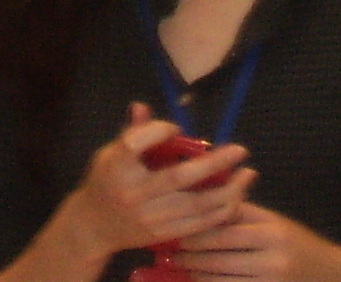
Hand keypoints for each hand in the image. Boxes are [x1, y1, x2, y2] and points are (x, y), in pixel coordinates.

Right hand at [56, 106, 251, 262]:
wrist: (93, 226)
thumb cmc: (105, 180)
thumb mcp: (110, 153)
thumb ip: (132, 132)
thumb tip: (141, 106)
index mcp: (117, 167)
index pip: (136, 144)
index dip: (158, 132)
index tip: (176, 127)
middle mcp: (132, 192)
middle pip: (177, 178)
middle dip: (214, 164)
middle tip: (240, 150)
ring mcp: (148, 217)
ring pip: (195, 206)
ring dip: (227, 191)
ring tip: (247, 175)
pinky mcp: (161, 235)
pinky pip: (198, 225)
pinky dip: (220, 212)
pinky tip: (235, 197)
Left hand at [176, 201, 335, 279]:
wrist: (328, 274)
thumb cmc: (296, 243)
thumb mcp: (275, 221)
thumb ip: (243, 211)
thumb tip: (206, 196)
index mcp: (272, 232)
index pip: (225, 232)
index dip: (198, 234)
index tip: (177, 232)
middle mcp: (272, 260)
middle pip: (220, 258)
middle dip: (191, 257)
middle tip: (169, 254)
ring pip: (222, 281)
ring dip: (197, 276)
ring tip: (180, 269)